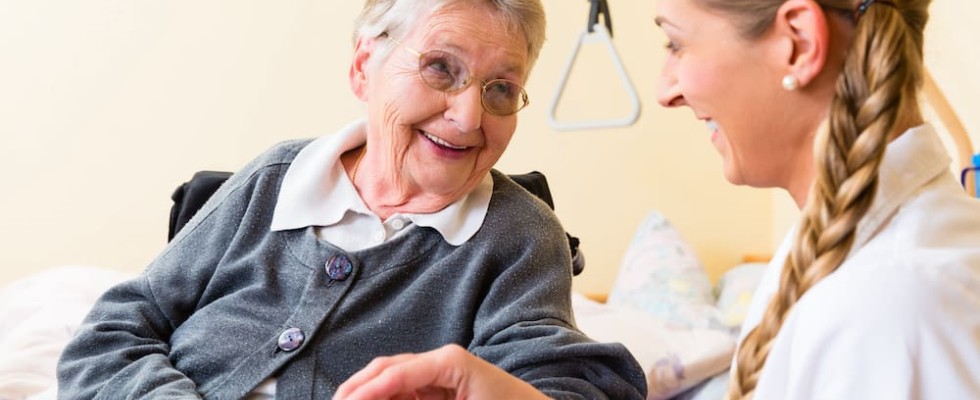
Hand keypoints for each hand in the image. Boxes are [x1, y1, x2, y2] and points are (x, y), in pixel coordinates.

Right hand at [333, 344, 550, 399]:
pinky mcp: (440, 390)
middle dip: (356, 389)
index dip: (364, 391)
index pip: (395, 374)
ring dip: (367, 393)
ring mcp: (440, 374)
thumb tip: (384, 395)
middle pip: (386, 370)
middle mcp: (442, 361)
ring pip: (390, 380)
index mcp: (450, 361)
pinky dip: (385, 398)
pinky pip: (403, 392)